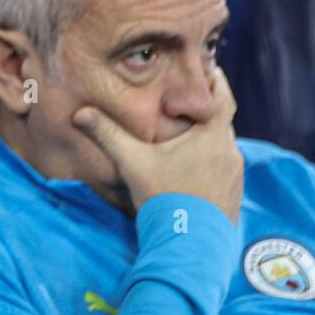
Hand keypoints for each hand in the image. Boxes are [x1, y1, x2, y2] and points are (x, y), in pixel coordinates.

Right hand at [71, 67, 243, 224]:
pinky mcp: (233, 195)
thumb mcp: (132, 163)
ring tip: (188, 138)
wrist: (191, 245)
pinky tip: (192, 172)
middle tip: (190, 104)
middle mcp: (230, 151)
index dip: (216, 81)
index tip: (209, 69)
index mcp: (211, 136)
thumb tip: (80, 113)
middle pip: (222, 122)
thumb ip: (108, 135)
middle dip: (207, 112)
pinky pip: (224, 169)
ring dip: (209, 139)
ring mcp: (234, 175)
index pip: (222, 97)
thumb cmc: (165, 198)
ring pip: (223, 147)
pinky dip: (212, 162)